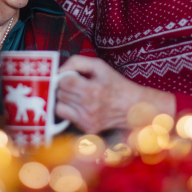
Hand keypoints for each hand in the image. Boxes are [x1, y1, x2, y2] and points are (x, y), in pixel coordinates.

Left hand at [55, 55, 174, 133]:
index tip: (71, 76)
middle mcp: (89, 107)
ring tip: (78, 95)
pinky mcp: (87, 128)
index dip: (64, 77)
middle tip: (76, 85)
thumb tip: (59, 71)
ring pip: (59, 106)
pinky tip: (80, 106)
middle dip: (64, 87)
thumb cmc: (115, 84)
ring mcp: (87, 120)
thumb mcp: (99, 66)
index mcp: (92, 90)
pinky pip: (65, 117)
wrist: (132, 106)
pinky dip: (69, 110)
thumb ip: (77, 62)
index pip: (64, 82)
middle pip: (60, 93)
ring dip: (65, 99)